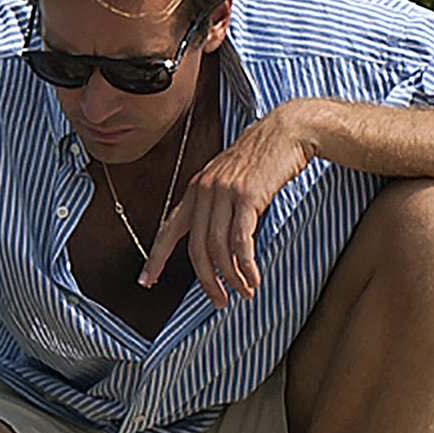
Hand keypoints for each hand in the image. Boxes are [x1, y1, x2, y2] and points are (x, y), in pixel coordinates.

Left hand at [144, 104, 315, 305]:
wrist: (287, 130)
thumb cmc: (263, 158)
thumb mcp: (230, 179)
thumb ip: (218, 204)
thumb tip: (217, 239)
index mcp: (195, 190)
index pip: (168, 230)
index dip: (156, 258)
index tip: (146, 281)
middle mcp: (203, 191)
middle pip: (196, 248)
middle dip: (206, 280)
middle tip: (218, 301)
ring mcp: (223, 193)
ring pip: (218, 248)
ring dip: (231, 277)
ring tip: (243, 293)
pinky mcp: (247, 196)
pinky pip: (241, 240)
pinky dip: (246, 265)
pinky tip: (254, 278)